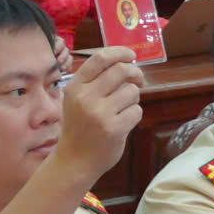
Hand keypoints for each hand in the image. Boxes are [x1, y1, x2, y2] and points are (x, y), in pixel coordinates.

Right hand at [50, 47, 141, 184]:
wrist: (75, 161)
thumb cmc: (80, 127)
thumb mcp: (77, 100)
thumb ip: (96, 81)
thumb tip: (127, 63)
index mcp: (75, 87)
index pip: (100, 59)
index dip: (119, 53)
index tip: (131, 55)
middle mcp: (85, 97)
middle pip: (121, 70)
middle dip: (135, 73)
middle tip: (139, 80)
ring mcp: (100, 114)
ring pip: (132, 91)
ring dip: (133, 99)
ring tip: (122, 109)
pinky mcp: (114, 128)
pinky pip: (136, 111)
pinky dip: (134, 115)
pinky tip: (122, 123)